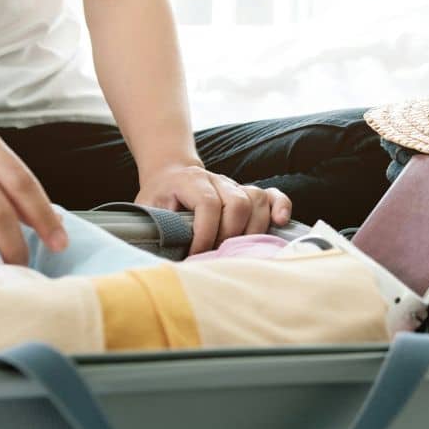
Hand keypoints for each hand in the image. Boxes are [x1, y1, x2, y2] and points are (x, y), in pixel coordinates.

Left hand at [136, 163, 292, 254]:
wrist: (171, 174)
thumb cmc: (160, 197)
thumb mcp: (148, 209)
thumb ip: (156, 226)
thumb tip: (163, 254)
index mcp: (190, 181)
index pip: (208, 204)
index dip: (205, 232)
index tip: (196, 254)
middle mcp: (217, 180)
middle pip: (237, 203)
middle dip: (230, 234)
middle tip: (218, 253)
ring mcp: (235, 185)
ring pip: (256, 200)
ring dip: (252, 229)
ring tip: (239, 249)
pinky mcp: (248, 193)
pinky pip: (272, 195)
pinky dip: (280, 207)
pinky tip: (280, 222)